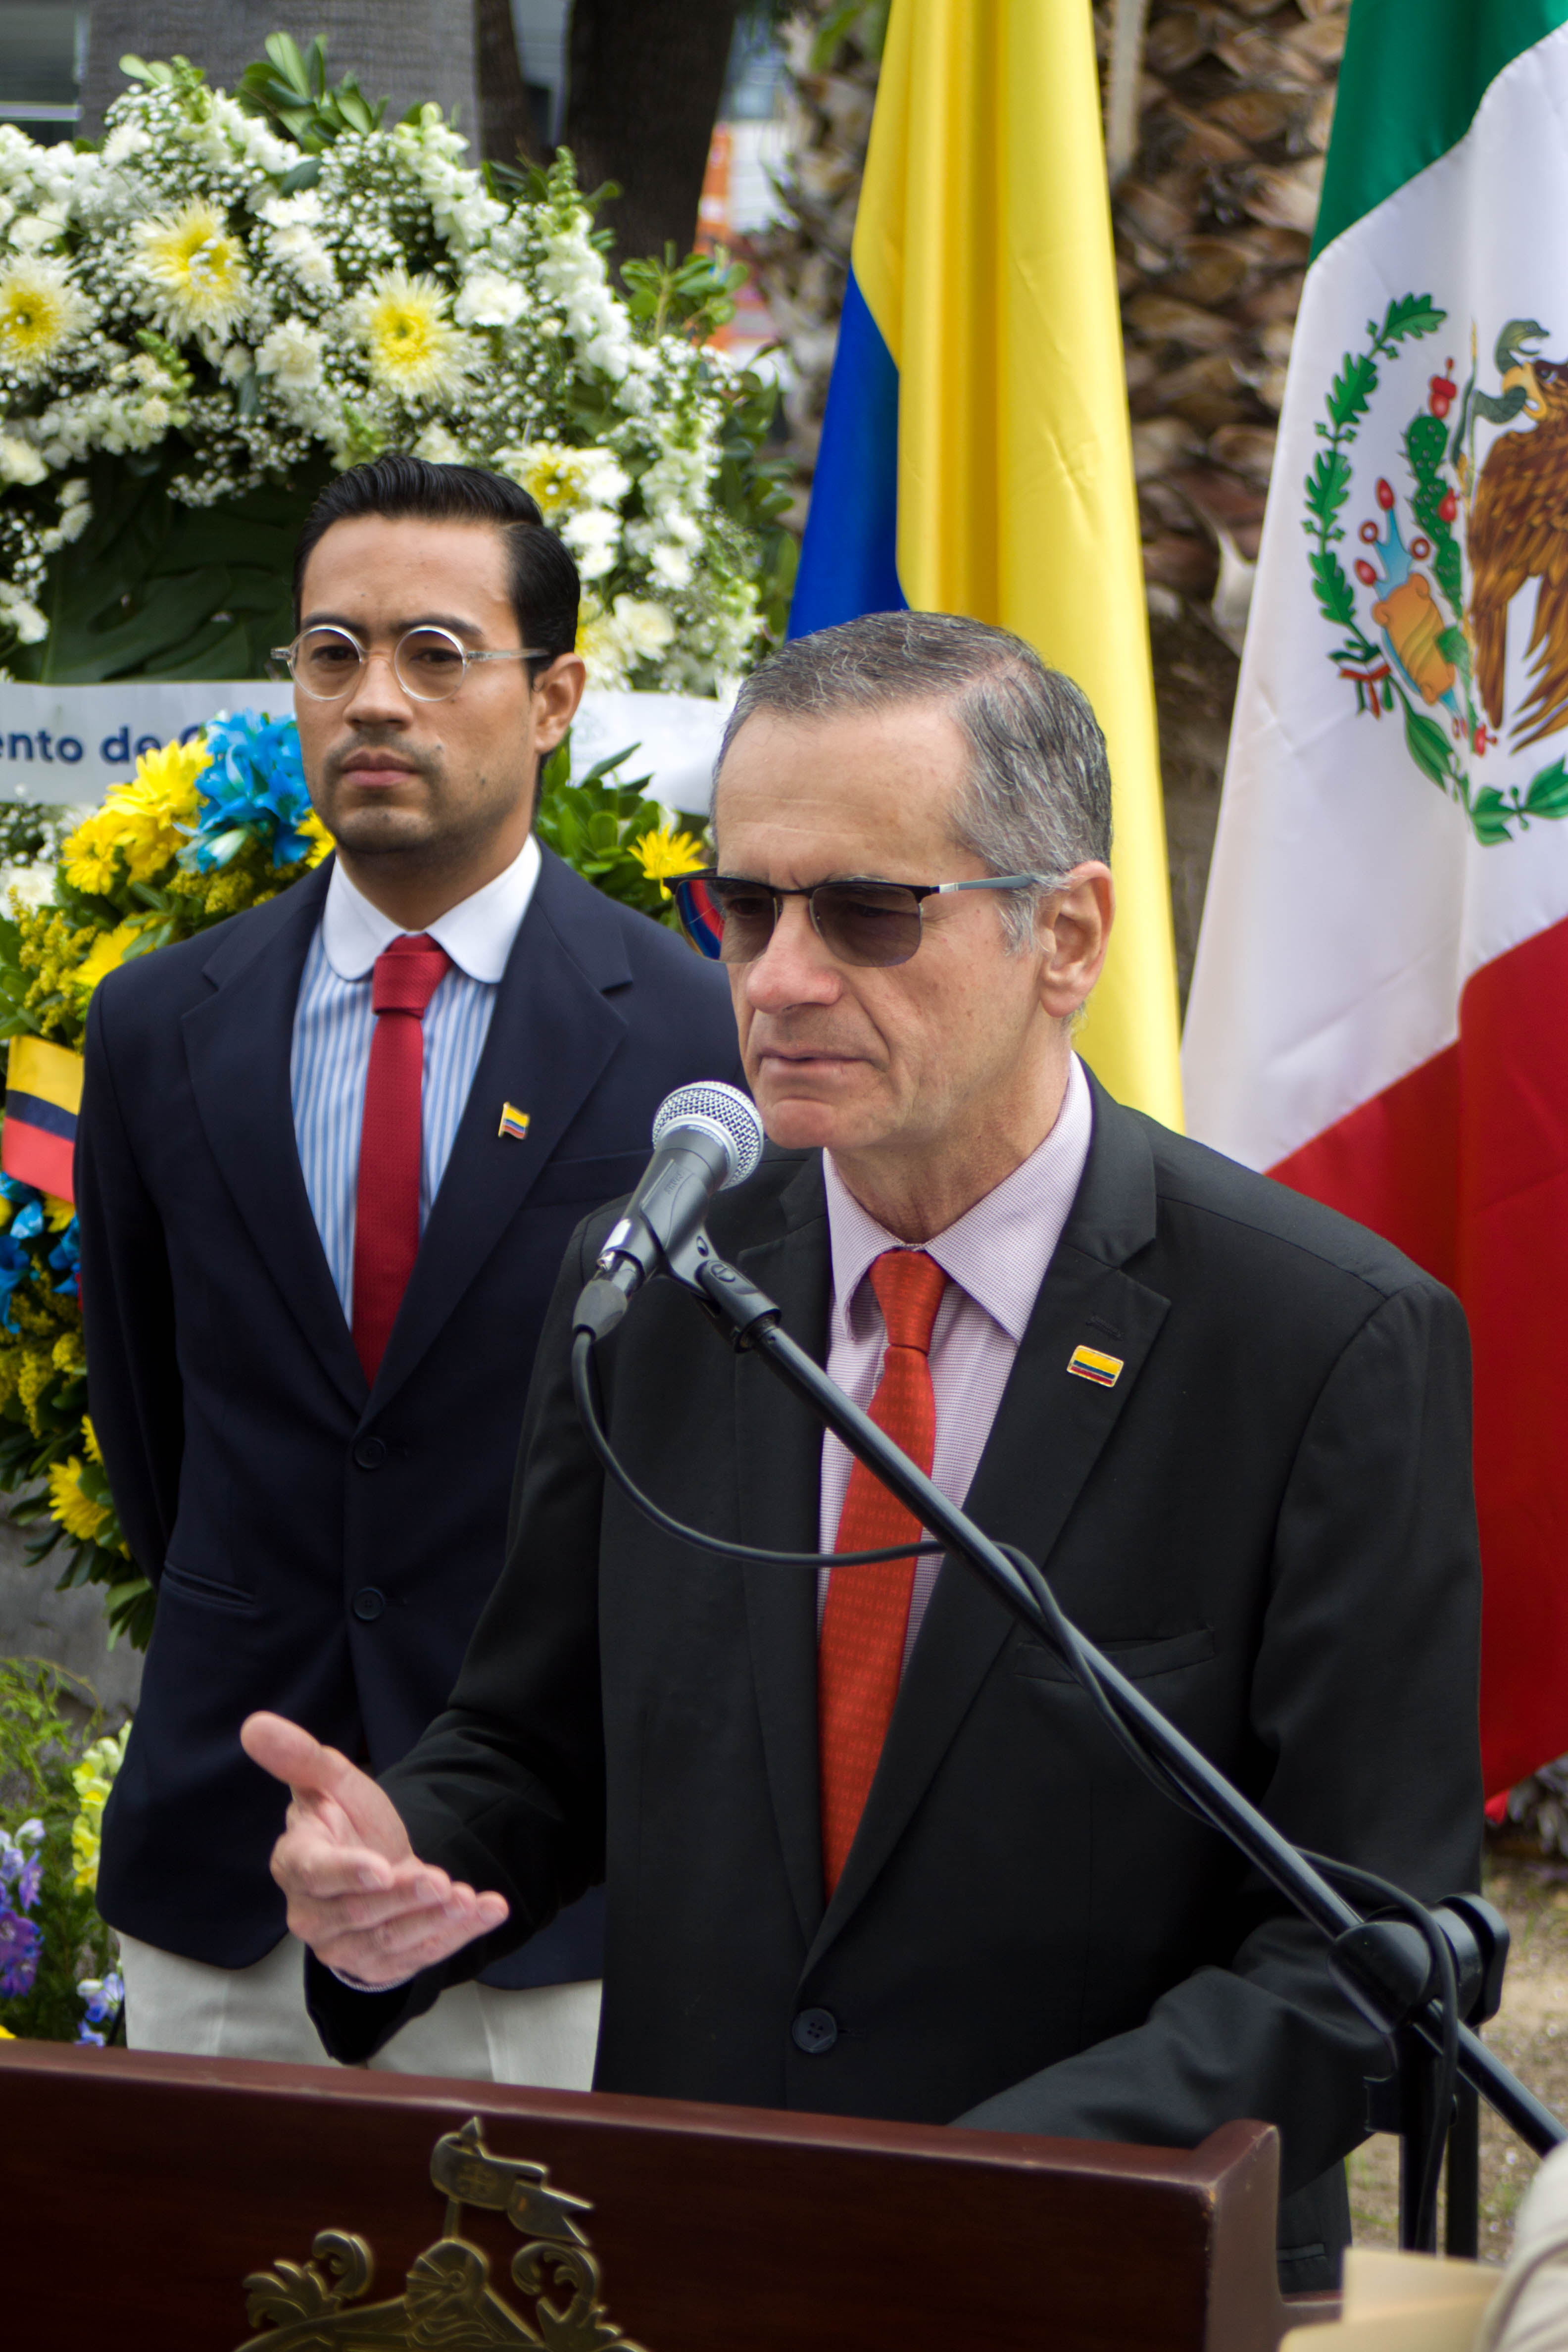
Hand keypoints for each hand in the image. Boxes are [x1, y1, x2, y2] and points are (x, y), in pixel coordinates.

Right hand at [241, 1712, 508, 1987]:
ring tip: (468, 1899)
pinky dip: (457, 1936)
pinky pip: (418, 1957)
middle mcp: (311, 1914)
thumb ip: (301, 1758)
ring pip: (388, 1942)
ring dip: (432, 1922)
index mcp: (296, 1865)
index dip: (348, 1873)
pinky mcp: (377, 1966)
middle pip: (359, 1913)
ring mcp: (342, 1946)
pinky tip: (489, 1911)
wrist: (372, 1864)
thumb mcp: (331, 1782)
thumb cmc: (345, 1821)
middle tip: (441, 1880)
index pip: (316, 1873)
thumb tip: (255, 1724)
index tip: (382, 1867)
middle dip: (403, 1898)